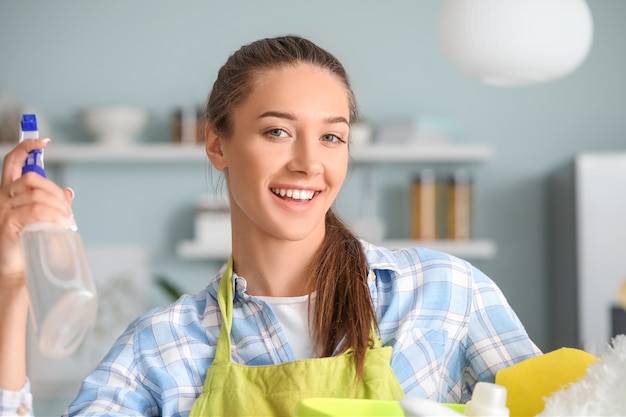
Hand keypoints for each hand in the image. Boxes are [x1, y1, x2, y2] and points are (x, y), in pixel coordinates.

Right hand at [0, 139, 74, 285]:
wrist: (17, 270)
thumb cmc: (28, 244)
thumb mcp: (41, 218)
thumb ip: (52, 203)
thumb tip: (68, 192)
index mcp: (7, 192)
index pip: (11, 162)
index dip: (25, 148)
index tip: (43, 142)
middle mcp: (1, 197)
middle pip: (32, 178)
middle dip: (55, 190)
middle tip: (68, 209)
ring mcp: (2, 210)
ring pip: (37, 195)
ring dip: (59, 206)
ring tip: (68, 220)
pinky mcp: (7, 223)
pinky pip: (36, 211)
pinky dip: (54, 216)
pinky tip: (63, 225)